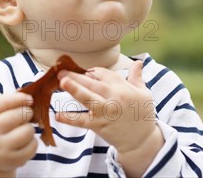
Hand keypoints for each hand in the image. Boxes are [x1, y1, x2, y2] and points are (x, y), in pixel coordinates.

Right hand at [0, 92, 37, 176]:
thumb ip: (8, 102)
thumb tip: (25, 90)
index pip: (2, 103)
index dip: (19, 98)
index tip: (30, 99)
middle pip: (18, 115)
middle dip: (27, 113)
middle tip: (28, 115)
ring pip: (28, 131)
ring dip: (30, 129)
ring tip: (24, 130)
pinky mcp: (11, 160)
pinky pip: (32, 146)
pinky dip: (33, 142)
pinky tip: (26, 142)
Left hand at [57, 61, 163, 175]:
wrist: (142, 140)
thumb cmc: (143, 114)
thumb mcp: (144, 93)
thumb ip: (137, 77)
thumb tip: (138, 62)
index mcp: (123, 87)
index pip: (103, 73)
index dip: (91, 71)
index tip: (84, 73)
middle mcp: (114, 97)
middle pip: (93, 83)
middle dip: (77, 76)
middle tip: (61, 70)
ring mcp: (106, 112)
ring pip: (88, 98)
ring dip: (75, 89)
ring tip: (62, 82)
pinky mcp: (100, 125)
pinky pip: (83, 121)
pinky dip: (70, 119)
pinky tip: (59, 115)